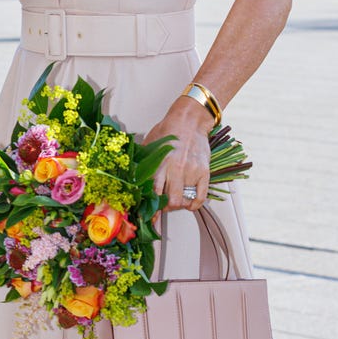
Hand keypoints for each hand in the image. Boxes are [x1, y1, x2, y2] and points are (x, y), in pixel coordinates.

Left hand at [145, 98, 210, 212]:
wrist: (189, 120)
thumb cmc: (168, 131)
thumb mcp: (149, 146)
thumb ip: (142, 163)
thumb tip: (133, 181)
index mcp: (159, 164)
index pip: (153, 194)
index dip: (151, 209)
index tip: (149, 218)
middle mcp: (175, 169)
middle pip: (170, 202)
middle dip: (166, 209)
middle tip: (164, 207)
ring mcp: (191, 171)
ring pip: (184, 200)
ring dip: (179, 205)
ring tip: (176, 200)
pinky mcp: (204, 171)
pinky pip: (200, 197)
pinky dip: (195, 205)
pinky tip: (190, 204)